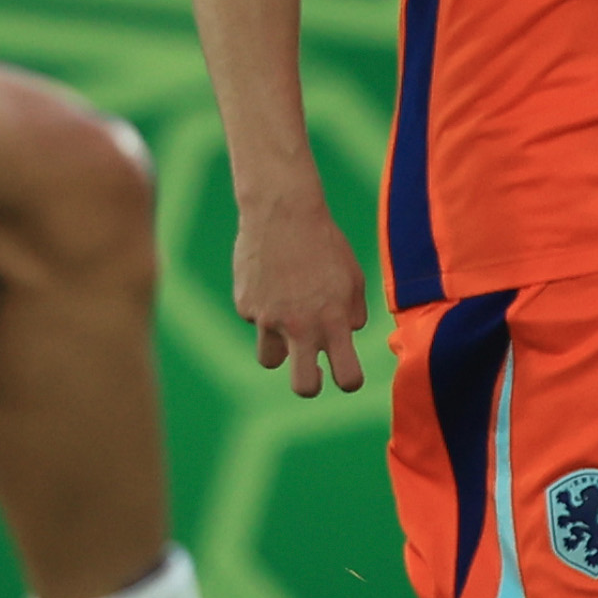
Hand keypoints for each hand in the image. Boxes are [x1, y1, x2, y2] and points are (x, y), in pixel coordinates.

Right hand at [232, 194, 372, 398]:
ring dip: (280, 347)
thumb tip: (345, 336)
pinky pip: (256, 320)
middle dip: (310, 386)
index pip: (348, 378)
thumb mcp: (352, 278)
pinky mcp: (244, 305)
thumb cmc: (324, 243)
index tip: (346, 374)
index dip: (350, 381)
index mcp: (334, 321)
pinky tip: (270, 279)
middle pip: (304, 387)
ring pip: (270, 359)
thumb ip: (352, 314)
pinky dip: (263, 308)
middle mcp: (300, 326)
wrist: (282, 210)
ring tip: (287, 315)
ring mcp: (268, 318)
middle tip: (313, 372)